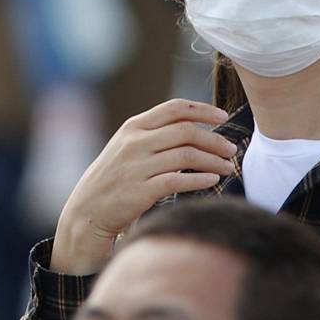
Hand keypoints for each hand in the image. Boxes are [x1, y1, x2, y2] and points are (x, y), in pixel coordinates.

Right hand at [50, 98, 237, 275]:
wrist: (88, 210)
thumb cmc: (116, 177)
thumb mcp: (129, 147)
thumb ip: (156, 134)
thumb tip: (197, 126)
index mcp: (133, 127)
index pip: (174, 109)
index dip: (203, 110)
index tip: (223, 116)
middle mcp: (135, 143)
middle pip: (186, 132)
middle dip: (215, 139)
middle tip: (231, 149)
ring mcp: (136, 167)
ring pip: (186, 155)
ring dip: (213, 160)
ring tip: (227, 167)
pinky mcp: (140, 191)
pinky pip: (178, 180)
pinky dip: (199, 179)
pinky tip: (212, 180)